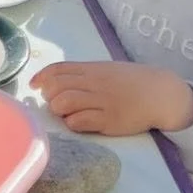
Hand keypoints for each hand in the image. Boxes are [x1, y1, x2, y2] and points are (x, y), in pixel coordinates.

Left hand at [32, 60, 192, 136]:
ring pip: (65, 103)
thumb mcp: (106, 70)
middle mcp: (94, 83)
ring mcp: (101, 102)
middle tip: (52, 102)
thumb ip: (84, 74)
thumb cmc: (131, 82)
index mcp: (92, 69)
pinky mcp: (109, 121)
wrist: (159, 93)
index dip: (42, 76)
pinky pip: (80, 122)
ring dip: (58, 110)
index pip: (59, 69)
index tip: (34, 85)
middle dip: (48, 96)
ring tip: (63, 114)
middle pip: (57, 86)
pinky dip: (72, 123)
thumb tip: (56, 81)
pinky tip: (76, 123)